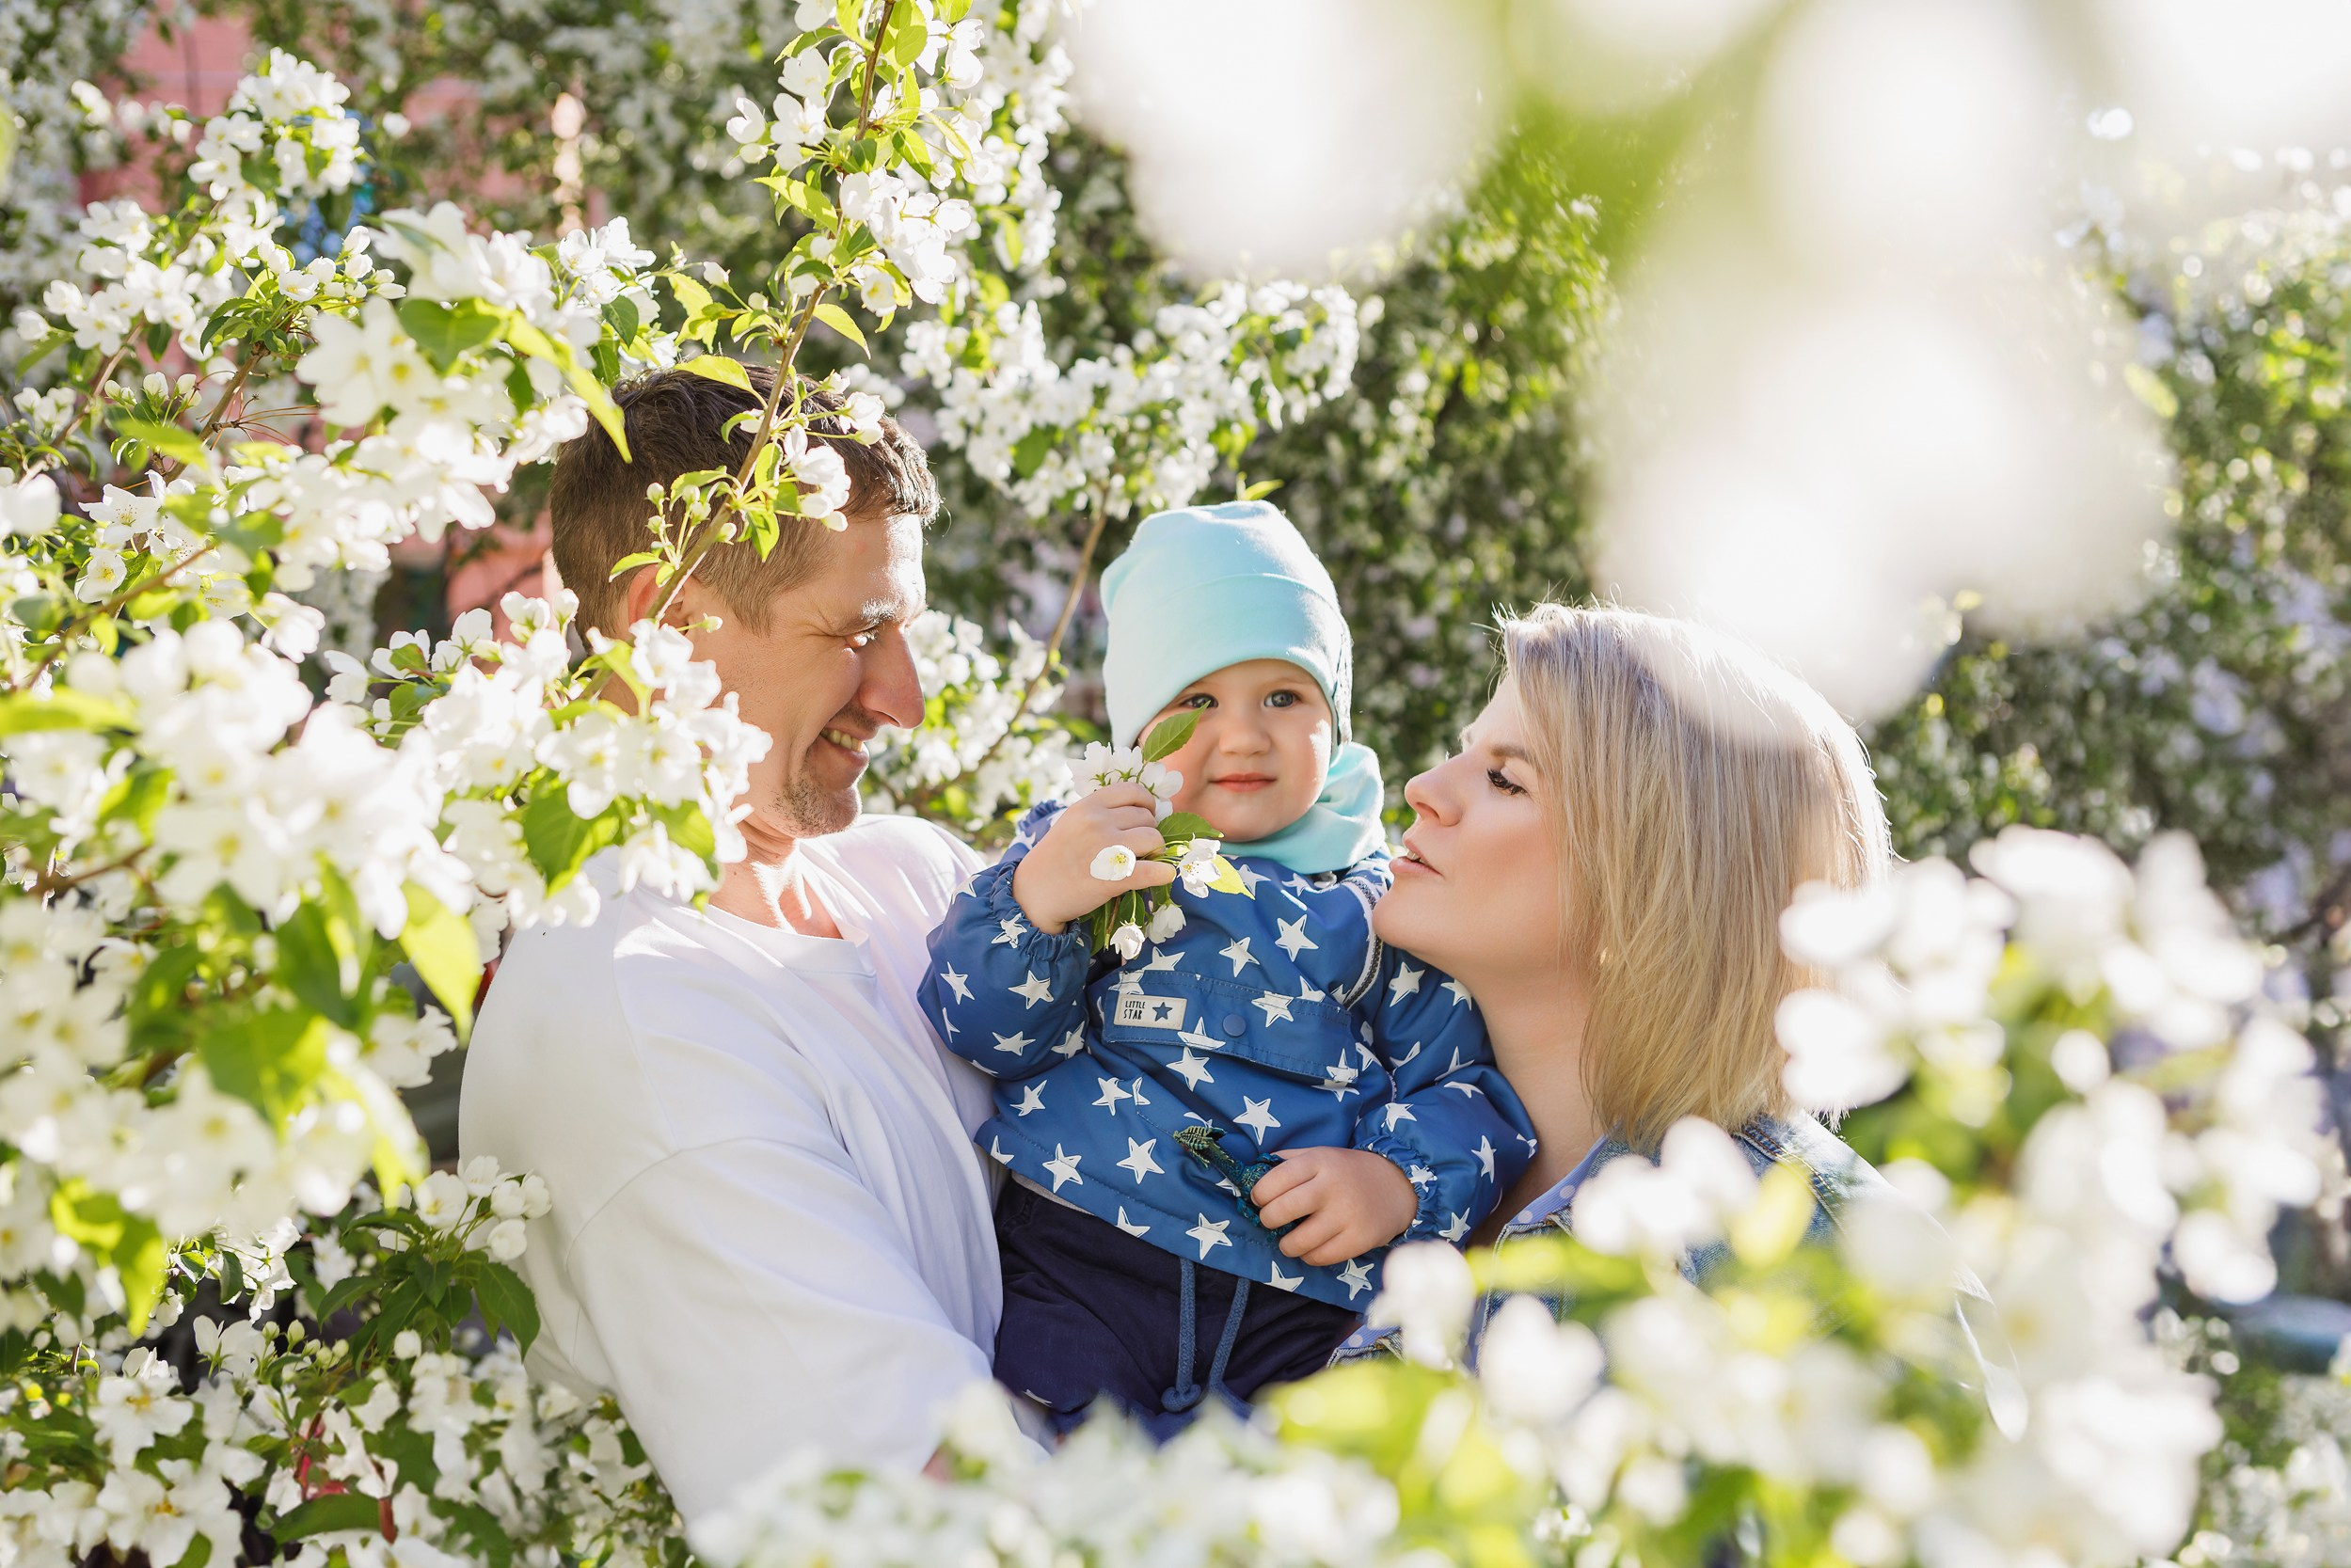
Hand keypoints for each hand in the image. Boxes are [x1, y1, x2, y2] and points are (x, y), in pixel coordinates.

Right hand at [1010, 785, 1177, 932]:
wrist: (1035, 892)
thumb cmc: (1056, 858)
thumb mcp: (1072, 822)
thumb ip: (1100, 813)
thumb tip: (1141, 809)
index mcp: (1088, 806)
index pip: (1133, 790)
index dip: (1147, 802)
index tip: (1149, 814)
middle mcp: (1098, 822)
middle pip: (1147, 817)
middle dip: (1149, 831)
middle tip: (1141, 846)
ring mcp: (1107, 848)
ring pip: (1154, 839)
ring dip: (1156, 851)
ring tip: (1147, 860)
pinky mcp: (1114, 876)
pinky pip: (1154, 871)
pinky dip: (1163, 874)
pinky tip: (1163, 876)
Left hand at [1250, 1146, 1418, 1266]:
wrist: (1397, 1184)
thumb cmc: (1346, 1171)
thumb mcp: (1319, 1155)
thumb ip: (1287, 1161)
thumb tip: (1250, 1172)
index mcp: (1319, 1162)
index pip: (1274, 1180)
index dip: (1259, 1194)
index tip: (1260, 1200)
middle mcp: (1332, 1187)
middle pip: (1281, 1211)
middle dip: (1268, 1220)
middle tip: (1271, 1221)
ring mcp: (1347, 1215)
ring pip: (1298, 1242)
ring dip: (1286, 1245)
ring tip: (1289, 1239)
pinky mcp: (1359, 1240)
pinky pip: (1319, 1258)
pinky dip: (1308, 1256)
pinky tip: (1311, 1247)